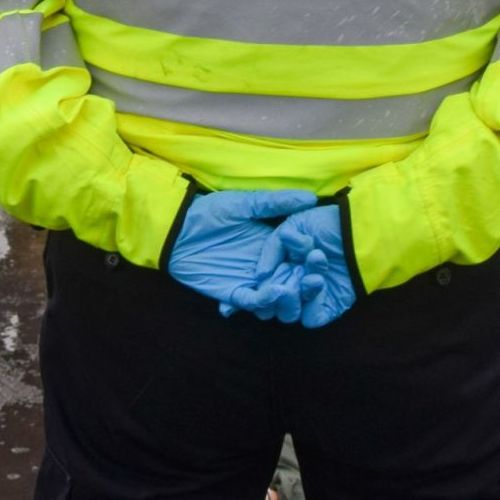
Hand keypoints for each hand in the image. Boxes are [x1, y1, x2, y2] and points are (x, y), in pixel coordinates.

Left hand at [164, 189, 317, 317]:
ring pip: (275, 297)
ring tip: (292, 292)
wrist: (178, 228)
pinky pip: (249, 302)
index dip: (312, 259)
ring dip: (285, 298)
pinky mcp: (233, 293)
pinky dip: (260, 301)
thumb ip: (275, 202)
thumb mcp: (245, 203)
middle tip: (314, 283)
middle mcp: (268, 266)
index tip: (321, 258)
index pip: (300, 257)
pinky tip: (269, 295)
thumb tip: (310, 197)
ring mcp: (251, 281)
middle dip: (304, 284)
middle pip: (292, 280)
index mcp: (275, 245)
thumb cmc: (211, 211)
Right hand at [270, 205, 357, 328]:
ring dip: (296, 295)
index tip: (264, 276)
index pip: (263, 285)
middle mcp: (294, 283)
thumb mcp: (293, 225)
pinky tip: (319, 282)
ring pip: (290, 313)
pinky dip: (311, 305)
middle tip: (290, 273)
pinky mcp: (329, 307)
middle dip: (278, 290)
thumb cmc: (326, 224)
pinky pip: (311, 318)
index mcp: (283, 265)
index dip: (260, 285)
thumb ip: (272, 247)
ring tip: (313, 275)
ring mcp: (312, 297)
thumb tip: (261, 275)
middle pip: (273, 303)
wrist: (358, 231)